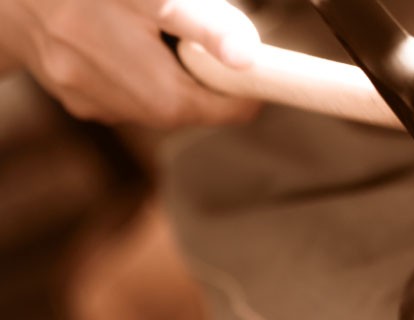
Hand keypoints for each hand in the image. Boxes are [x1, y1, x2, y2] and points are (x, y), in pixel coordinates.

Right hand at [0, 0, 260, 125]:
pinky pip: (120, 85)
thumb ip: (205, 25)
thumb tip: (248, 58)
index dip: (247, 85)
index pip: (230, 110)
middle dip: (200, 73)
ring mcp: (93, 104)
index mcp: (156, 96)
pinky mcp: (72, 94)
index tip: (253, 64)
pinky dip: (130, 64)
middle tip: (192, 32)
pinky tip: (112, 33)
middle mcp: (124, 112)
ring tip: (147, 28)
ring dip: (165, 69)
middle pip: (191, 105)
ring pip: (156, 95)